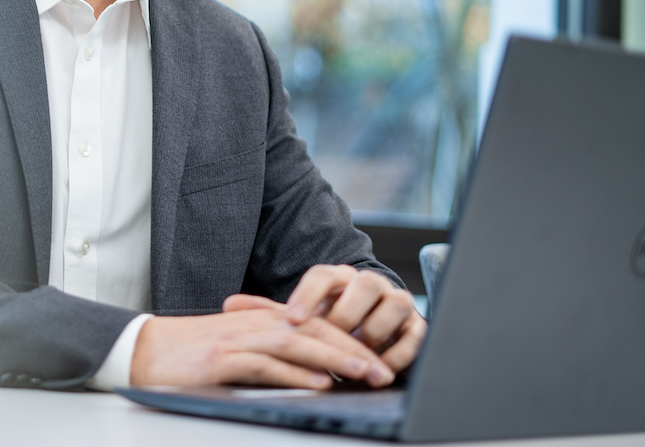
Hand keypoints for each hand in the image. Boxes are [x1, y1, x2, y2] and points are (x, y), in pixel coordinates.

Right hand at [129, 307, 395, 388]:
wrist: (142, 351)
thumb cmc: (189, 355)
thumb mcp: (236, 349)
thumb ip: (271, 356)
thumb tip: (313, 375)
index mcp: (259, 319)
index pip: (315, 325)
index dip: (350, 341)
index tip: (379, 361)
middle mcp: (254, 323)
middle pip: (315, 330)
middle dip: (355, 350)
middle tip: (386, 370)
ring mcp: (238, 339)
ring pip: (298, 343)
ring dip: (336, 358)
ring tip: (366, 374)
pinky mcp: (222, 360)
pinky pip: (267, 364)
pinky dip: (296, 373)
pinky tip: (319, 382)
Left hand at [224, 265, 426, 374]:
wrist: (369, 333)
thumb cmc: (328, 325)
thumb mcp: (300, 318)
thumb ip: (267, 312)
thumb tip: (228, 305)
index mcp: (338, 277)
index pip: (322, 275)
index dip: (307, 296)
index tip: (292, 320)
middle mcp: (369, 283)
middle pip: (362, 285)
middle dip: (345, 316)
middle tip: (331, 340)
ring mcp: (395, 301)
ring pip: (392, 305)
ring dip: (373, 332)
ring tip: (355, 353)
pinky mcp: (416, 326)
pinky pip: (413, 336)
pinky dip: (396, 354)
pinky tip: (381, 368)